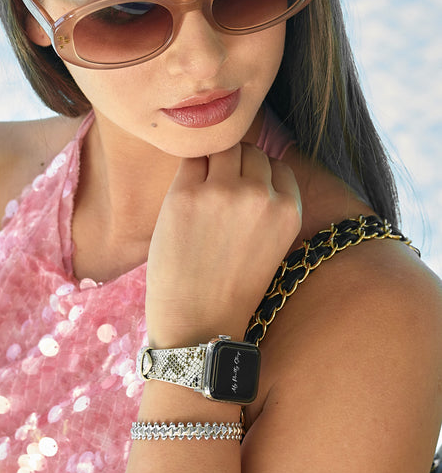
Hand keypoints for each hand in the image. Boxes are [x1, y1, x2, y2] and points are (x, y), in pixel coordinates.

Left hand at [145, 142, 301, 347]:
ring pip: (222, 149)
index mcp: (288, 210)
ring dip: (212, 163)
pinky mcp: (186, 195)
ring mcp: (223, 192)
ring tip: (202, 195)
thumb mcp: (271, 245)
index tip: (242, 193)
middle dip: (235, 167)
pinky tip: (185, 197)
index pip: (277, 164)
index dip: (256, 176)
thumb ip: (269, 205)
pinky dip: (189, 172)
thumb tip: (250, 164)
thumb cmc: (231, 288)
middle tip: (218, 194)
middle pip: (250, 152)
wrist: (198, 323)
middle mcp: (261, 196)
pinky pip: (190, 160)